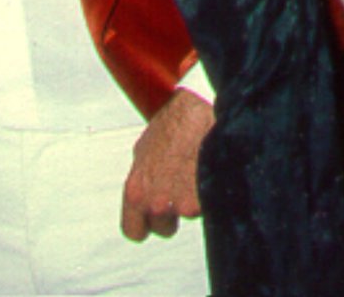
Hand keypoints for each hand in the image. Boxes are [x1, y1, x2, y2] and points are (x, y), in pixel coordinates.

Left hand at [120, 87, 210, 240]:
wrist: (194, 112)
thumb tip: (145, 196)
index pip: (133, 231)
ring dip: (193, 201)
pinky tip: (208, 172)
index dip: (146, 225)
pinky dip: (210, 195)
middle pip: (163, 229)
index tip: (154, 218)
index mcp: (134, 191)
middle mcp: (154, 203)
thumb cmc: (169, 126)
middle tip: (180, 189)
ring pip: (188, 217)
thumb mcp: (143, 153)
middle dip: (172, 214)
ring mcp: (179, 205)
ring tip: (195, 172)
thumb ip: (142, 181)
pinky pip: (208, 208)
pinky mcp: (203, 201)